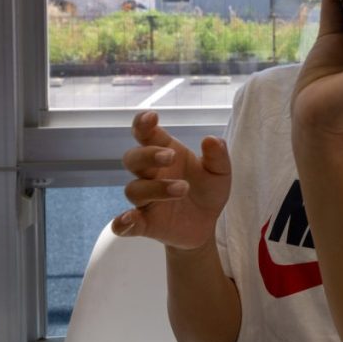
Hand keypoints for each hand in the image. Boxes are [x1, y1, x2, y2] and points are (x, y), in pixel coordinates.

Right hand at [112, 111, 230, 250]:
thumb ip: (217, 156)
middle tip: (171, 156)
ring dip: (156, 188)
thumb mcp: (220, 172)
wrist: (208, 223)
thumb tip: (211, 139)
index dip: (142, 124)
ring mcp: (145, 199)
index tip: (151, 117)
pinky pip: (124, 224)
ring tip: (183, 189)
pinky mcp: (145, 223)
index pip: (146, 135)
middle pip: (133, 158)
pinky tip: (129, 220)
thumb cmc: (208, 190)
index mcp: (166, 153)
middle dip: (148, 155)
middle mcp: (150, 174)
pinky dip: (122, 222)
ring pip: (134, 189)